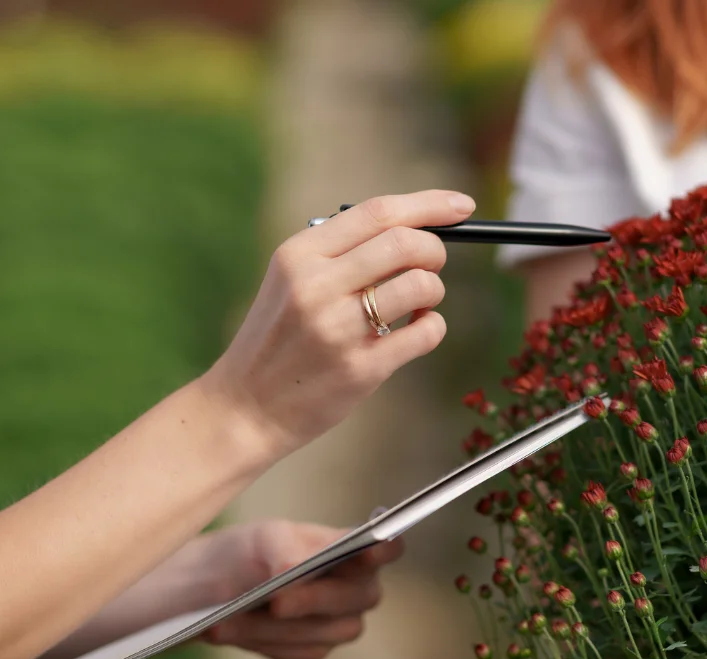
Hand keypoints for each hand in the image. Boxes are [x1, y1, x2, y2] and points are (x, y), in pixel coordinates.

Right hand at [200, 191, 474, 456]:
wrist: (245, 407)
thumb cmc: (277, 340)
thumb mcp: (289, 281)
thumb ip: (340, 253)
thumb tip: (413, 228)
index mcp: (298, 255)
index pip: (376, 212)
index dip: (428, 204)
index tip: (461, 205)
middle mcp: (316, 286)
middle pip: (405, 243)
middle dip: (435, 250)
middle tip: (433, 264)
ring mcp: (338, 329)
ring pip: (421, 285)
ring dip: (433, 291)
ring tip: (418, 303)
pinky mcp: (360, 369)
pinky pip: (425, 333)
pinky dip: (432, 327)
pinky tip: (414, 331)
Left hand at [200, 519, 404, 658]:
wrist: (215, 587)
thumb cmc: (251, 551)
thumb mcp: (261, 539)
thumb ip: (282, 549)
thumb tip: (292, 568)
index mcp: (353, 549)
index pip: (386, 548)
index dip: (385, 549)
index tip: (370, 548)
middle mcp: (357, 589)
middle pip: (356, 597)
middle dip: (314, 599)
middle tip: (276, 600)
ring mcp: (339, 624)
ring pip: (324, 632)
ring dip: (273, 626)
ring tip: (226, 618)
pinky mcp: (313, 648)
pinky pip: (296, 651)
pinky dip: (259, 641)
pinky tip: (224, 630)